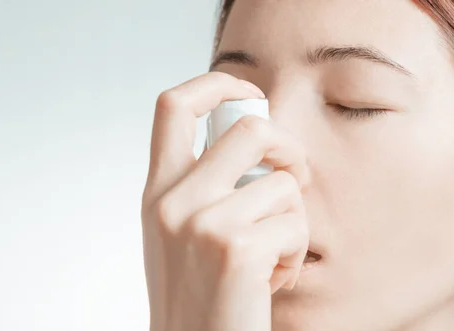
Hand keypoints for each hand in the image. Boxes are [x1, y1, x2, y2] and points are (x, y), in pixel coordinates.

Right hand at [141, 72, 310, 330]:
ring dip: (293, 219)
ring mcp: (202, 222)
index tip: (248, 91)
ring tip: (274, 254)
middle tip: (295, 175)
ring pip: (284, 183)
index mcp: (157, 191)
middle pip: (251, 129)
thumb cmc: (199, 296)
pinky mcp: (236, 248)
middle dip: (289, 146)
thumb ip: (204, 187)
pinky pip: (295, 224)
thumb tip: (259, 146)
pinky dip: (295, 252)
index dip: (216, 83)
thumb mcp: (183, 233)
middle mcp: (172, 200)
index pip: (173, 105)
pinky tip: (273, 279)